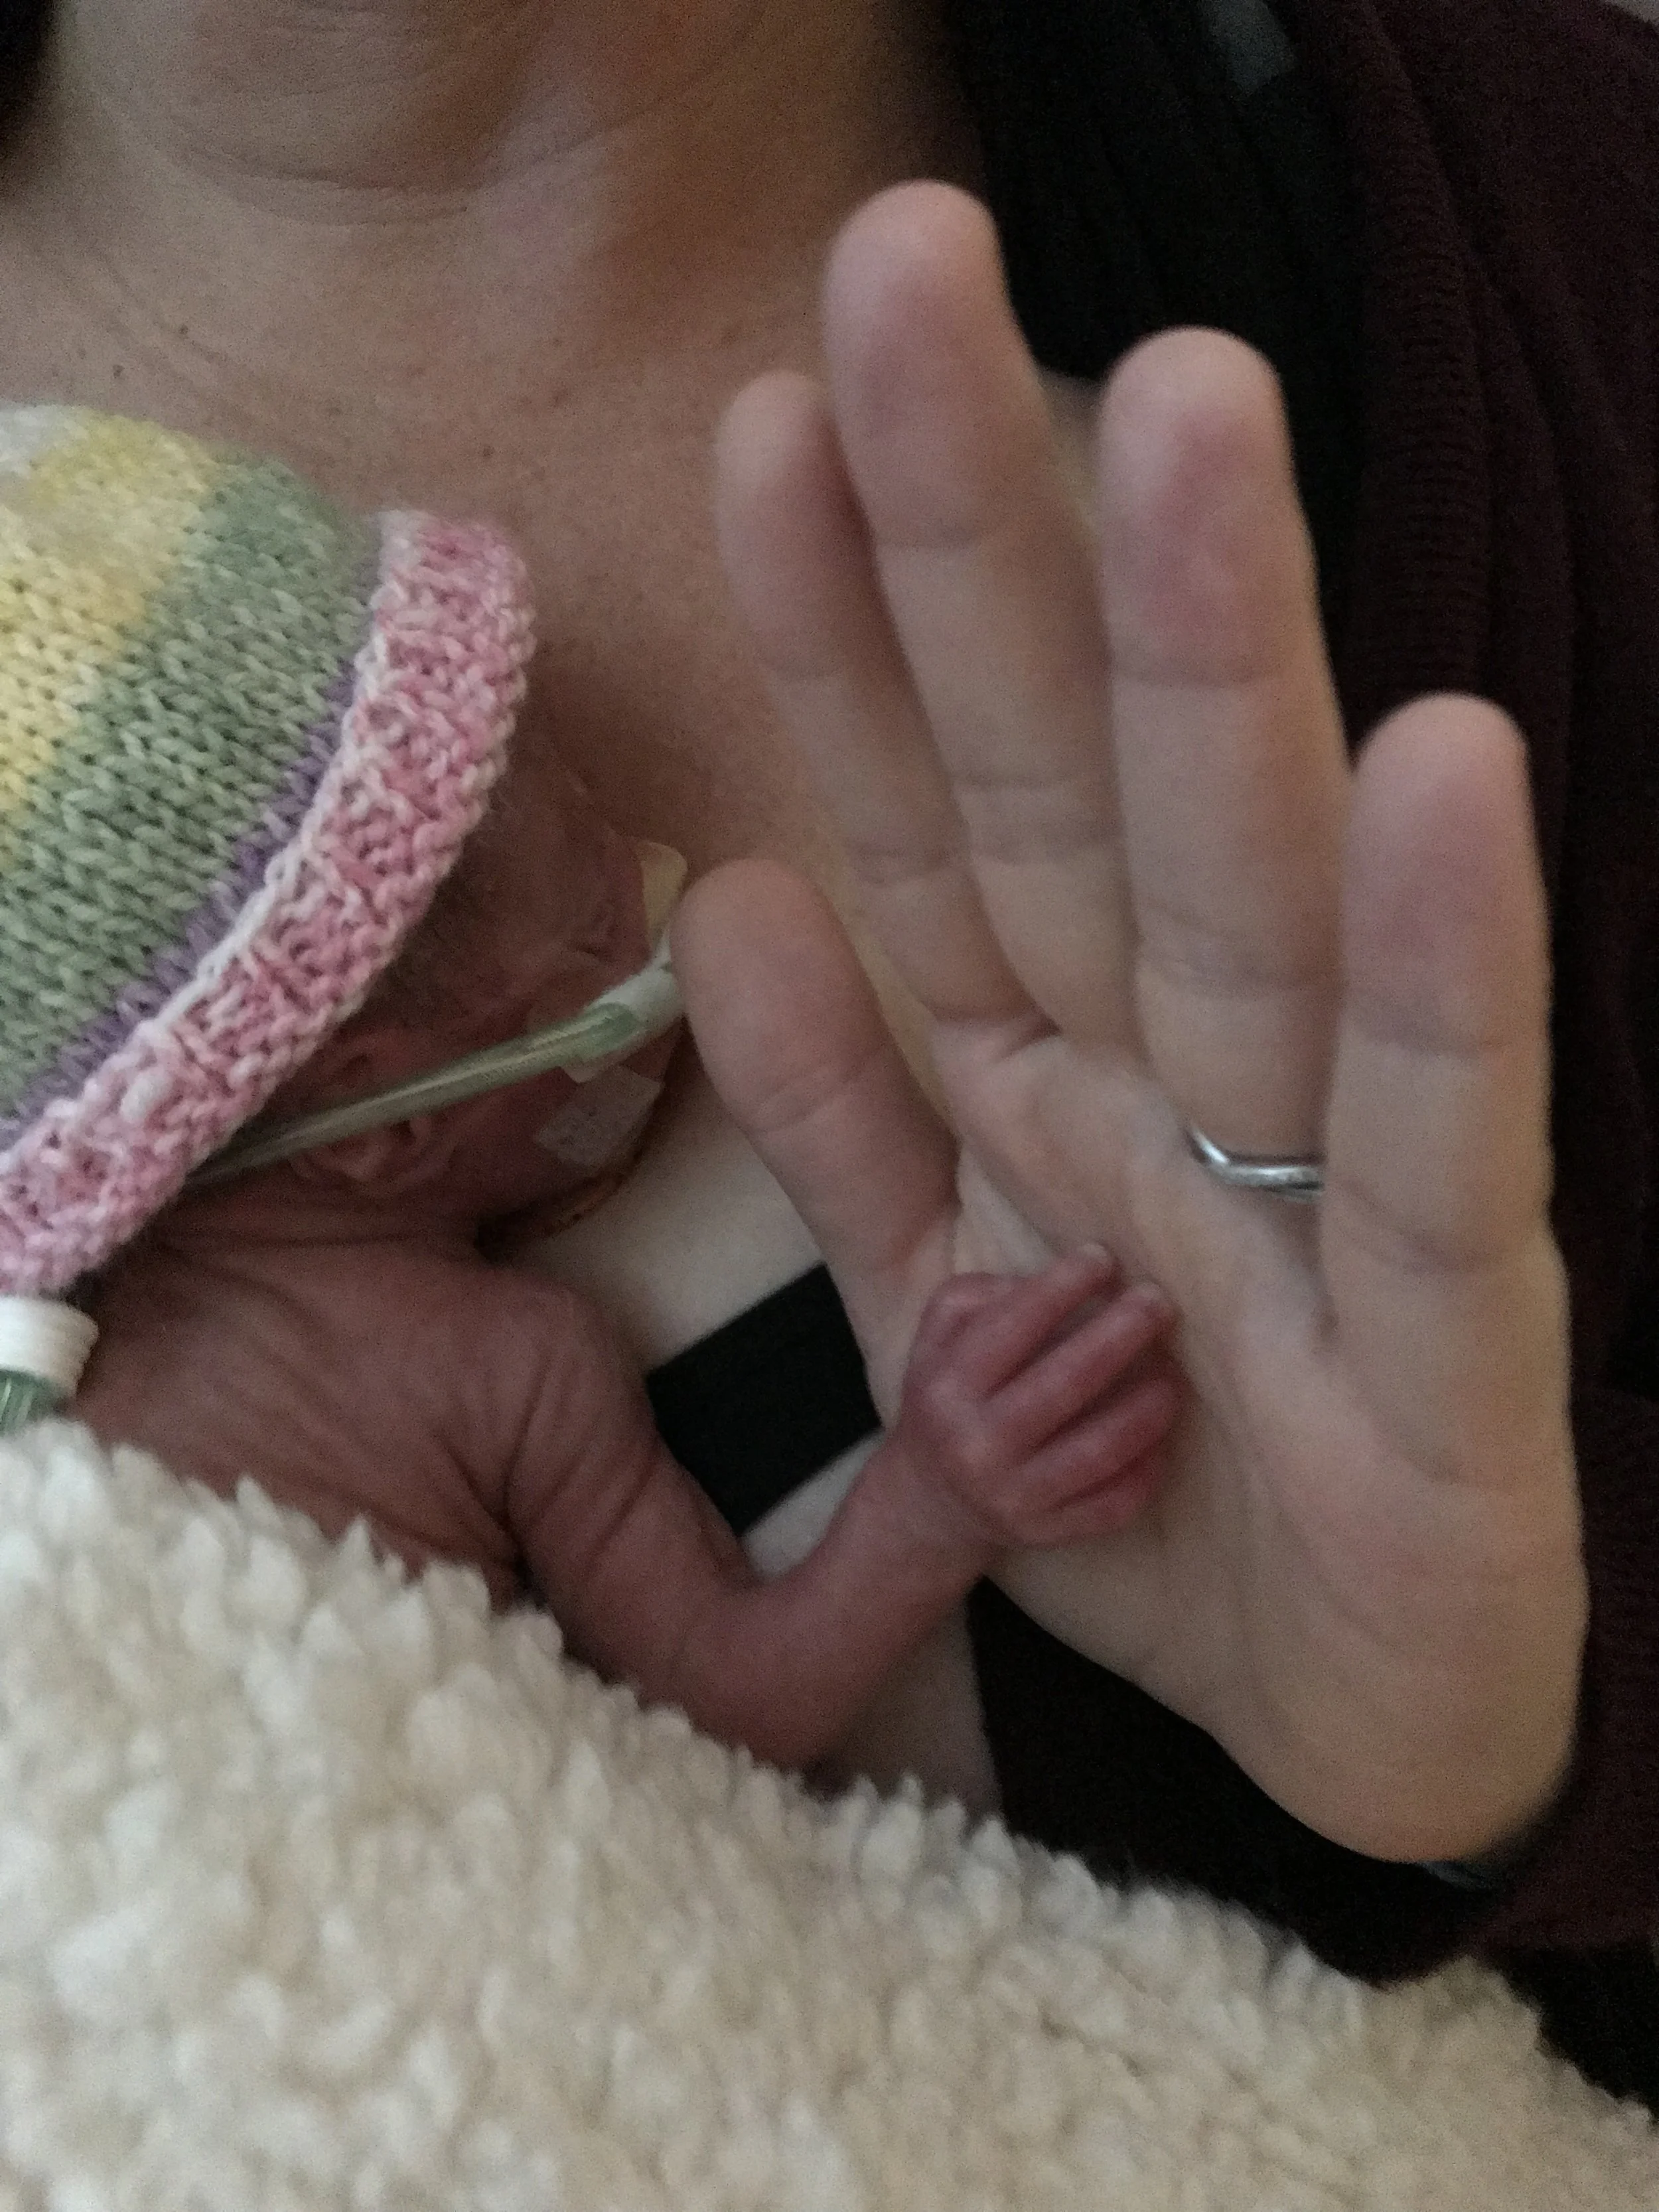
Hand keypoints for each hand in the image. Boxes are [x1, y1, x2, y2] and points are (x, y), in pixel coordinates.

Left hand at [678, 182, 1586, 1864]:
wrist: (1317, 1742)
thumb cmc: (1152, 1505)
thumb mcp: (939, 1328)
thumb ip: (846, 1129)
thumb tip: (734, 908)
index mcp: (1044, 1090)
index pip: (926, 829)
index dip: (843, 632)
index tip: (762, 421)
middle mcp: (1177, 1093)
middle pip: (1074, 794)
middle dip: (999, 543)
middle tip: (917, 265)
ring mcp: (1323, 1198)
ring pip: (1261, 904)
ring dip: (1223, 668)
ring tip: (1186, 411)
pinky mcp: (1459, 1338)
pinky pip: (1437, 1139)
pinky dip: (1438, 968)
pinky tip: (1431, 766)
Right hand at [895, 1248, 1178, 1552]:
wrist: (929, 1503)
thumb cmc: (948, 1398)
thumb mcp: (937, 1339)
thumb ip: (980, 1296)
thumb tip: (1057, 1282)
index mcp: (948, 1386)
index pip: (1013, 1327)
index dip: (1064, 1286)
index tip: (1105, 1257)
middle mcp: (977, 1444)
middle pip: (1066, 1383)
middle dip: (1121, 1334)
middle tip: (1159, 1301)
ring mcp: (1014, 1496)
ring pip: (1100, 1449)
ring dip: (1149, 1405)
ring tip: (1173, 1372)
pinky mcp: (1047, 1533)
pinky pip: (1114, 1503)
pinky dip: (1148, 1467)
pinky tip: (1162, 1434)